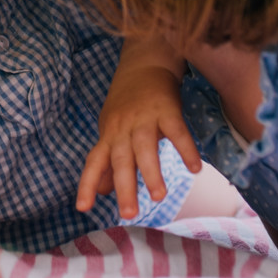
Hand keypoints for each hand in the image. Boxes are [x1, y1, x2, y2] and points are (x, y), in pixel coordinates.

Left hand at [77, 63, 198, 218]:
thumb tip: (101, 192)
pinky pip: (176, 130)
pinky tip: (194, 168)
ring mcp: (144, 118)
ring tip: (159, 197)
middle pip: (121, 160)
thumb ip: (108, 162)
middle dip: (124, 187)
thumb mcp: (111, 131)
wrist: (144, 63)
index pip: (94, 162)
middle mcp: (123, 128)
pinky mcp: (167, 109)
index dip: (87, 184)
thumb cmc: (126, 104)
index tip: (82, 208)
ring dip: (151, 172)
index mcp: (108, 135)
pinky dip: (185, 149)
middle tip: (129, 214)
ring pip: (145, 147)